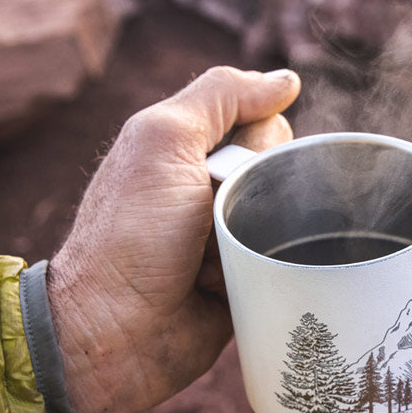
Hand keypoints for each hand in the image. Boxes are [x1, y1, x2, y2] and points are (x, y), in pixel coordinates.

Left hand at [47, 66, 300, 412]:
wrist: (116, 332)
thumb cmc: (130, 235)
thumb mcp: (162, 140)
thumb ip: (221, 95)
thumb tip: (286, 80)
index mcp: (190, 148)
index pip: (267, 123)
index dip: (260, 142)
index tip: (222, 169)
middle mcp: (215, 188)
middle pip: (287, 168)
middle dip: (264, 193)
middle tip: (216, 219)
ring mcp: (233, 237)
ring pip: (295, 218)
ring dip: (266, 237)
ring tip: (227, 261)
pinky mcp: (249, 281)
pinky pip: (291, 265)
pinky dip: (272, 272)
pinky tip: (242, 285)